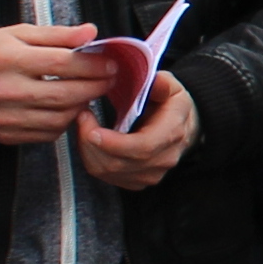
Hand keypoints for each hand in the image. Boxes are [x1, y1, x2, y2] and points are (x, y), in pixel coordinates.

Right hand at [0, 22, 113, 146]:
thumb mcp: (19, 34)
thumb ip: (57, 35)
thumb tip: (91, 33)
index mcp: (6, 59)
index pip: (61, 63)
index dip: (92, 64)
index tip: (110, 63)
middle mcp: (3, 90)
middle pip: (64, 94)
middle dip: (95, 87)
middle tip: (110, 79)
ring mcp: (3, 116)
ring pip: (59, 118)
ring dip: (82, 105)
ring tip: (90, 91)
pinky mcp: (5, 134)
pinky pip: (47, 133)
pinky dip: (64, 121)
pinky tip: (68, 107)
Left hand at [72, 61, 198, 189]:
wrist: (182, 128)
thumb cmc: (171, 106)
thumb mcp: (172, 88)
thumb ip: (162, 83)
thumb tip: (155, 81)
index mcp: (172, 133)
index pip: (143, 147)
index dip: (114, 143)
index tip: (92, 130)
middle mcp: (164, 159)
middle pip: (120, 163)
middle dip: (92, 143)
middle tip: (81, 118)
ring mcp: (151, 174)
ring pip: (108, 172)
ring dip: (88, 150)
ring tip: (84, 126)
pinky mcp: (137, 182)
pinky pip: (106, 177)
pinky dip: (92, 159)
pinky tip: (90, 141)